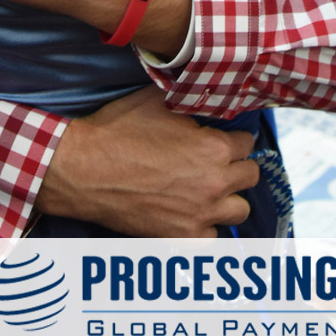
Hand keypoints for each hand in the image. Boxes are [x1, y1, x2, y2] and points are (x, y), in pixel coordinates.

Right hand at [36, 86, 259, 236]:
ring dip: (228, 197)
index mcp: (214, 148)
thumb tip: (205, 98)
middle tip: (218, 161)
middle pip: (250, 176)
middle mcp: (215, 183)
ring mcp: (200, 214)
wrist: (85, 169)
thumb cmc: (120, 131)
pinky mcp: (182, 237)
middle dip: (237, 165)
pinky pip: (213, 237)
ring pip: (239, 210)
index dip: (233, 137)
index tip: (221, 138)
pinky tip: (192, 212)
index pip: (248, 142)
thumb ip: (191, 102)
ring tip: (209, 188)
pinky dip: (206, 225)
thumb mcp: (158, 101)